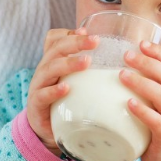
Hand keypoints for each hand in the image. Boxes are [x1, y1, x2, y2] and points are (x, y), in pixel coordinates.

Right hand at [27, 28, 97, 154]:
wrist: (45, 130)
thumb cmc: (65, 101)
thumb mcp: (76, 82)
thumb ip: (90, 70)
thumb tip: (123, 60)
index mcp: (53, 61)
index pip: (55, 39)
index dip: (69, 33)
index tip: (87, 30)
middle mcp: (44, 70)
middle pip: (56, 49)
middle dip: (75, 43)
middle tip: (95, 41)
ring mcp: (38, 86)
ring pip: (49, 69)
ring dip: (68, 63)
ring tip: (86, 61)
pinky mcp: (36, 105)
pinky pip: (42, 95)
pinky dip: (54, 91)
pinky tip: (66, 88)